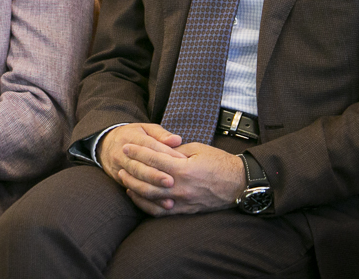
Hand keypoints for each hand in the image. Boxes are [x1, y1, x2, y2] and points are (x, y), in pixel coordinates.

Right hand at [98, 123, 184, 205]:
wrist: (105, 145)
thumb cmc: (133, 135)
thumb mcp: (145, 128)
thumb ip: (161, 134)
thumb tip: (177, 140)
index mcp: (131, 137)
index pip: (150, 146)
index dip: (166, 153)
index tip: (182, 160)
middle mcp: (123, 154)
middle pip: (140, 166)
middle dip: (156, 175)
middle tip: (172, 181)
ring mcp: (120, 168)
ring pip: (136, 180)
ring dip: (152, 189)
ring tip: (168, 197)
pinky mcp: (119, 180)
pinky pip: (133, 191)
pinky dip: (147, 199)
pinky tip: (160, 204)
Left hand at [117, 141, 244, 216]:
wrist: (238, 184)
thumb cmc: (219, 163)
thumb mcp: (198, 149)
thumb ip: (177, 151)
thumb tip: (161, 150)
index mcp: (183, 168)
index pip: (154, 159)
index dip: (138, 152)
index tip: (127, 146)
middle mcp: (180, 187)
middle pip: (147, 179)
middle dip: (131, 170)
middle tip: (120, 162)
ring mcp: (182, 201)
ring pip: (150, 197)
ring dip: (134, 187)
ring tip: (123, 178)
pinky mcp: (185, 211)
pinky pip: (160, 212)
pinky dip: (145, 205)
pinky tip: (137, 197)